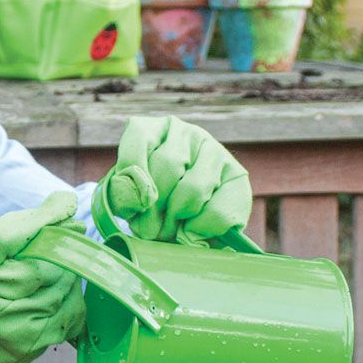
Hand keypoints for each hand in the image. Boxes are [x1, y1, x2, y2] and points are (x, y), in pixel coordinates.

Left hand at [106, 116, 251, 243]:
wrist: (181, 230)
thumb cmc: (147, 209)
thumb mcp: (127, 201)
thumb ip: (124, 196)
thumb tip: (140, 199)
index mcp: (151, 130)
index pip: (139, 139)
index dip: (134, 176)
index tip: (135, 207)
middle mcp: (185, 133)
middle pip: (168, 165)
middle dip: (155, 207)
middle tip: (149, 231)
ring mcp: (215, 151)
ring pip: (194, 188)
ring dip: (177, 218)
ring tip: (169, 232)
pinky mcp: (238, 177)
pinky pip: (217, 211)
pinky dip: (200, 229)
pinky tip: (192, 231)